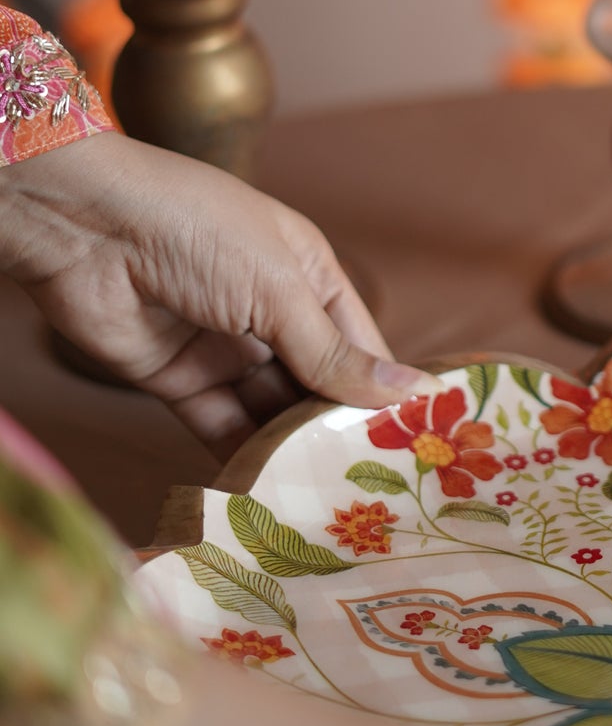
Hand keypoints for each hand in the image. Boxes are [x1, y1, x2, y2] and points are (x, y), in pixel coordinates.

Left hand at [0, 134, 426, 453]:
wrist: (85, 227)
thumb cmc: (197, 231)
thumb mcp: (280, 290)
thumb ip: (335, 355)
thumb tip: (413, 391)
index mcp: (309, 275)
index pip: (360, 345)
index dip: (383, 392)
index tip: (412, 446)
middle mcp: (272, 313)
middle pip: (317, 384)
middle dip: (337, 428)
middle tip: (370, 486)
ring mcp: (225, 349)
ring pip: (271, 411)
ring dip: (292, 448)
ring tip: (326, 498)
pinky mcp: (179, 381)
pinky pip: (222, 426)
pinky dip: (243, 456)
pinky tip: (270, 490)